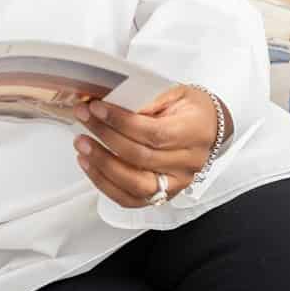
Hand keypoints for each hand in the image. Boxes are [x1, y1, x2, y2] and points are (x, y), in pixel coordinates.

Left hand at [72, 85, 229, 208]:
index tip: (97, 108)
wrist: (208, 126)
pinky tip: (89, 164)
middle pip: (140, 158)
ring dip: (101, 164)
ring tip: (81, 143)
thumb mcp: (174, 92)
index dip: (121, 122)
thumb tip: (112, 102)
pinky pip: (130, 199)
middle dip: (106, 137)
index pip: (153, 133)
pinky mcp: (163, 195)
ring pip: (134, 184)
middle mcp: (188, 163)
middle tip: (83, 118)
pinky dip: (104, 183)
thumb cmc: (190, 108)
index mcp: (194, 133)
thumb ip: (147, 99)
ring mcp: (176, 183)